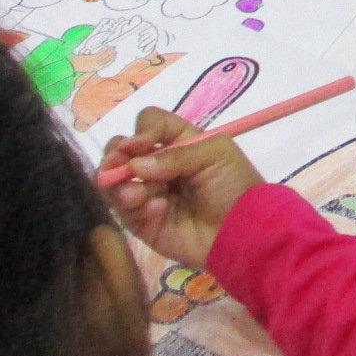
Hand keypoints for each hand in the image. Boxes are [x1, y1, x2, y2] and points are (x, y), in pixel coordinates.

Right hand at [101, 108, 264, 271]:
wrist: (241, 231)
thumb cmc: (235, 185)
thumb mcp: (215, 156)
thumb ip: (176, 155)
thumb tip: (136, 164)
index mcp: (180, 142)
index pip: (150, 124)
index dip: (141, 130)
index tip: (142, 144)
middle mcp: (158, 165)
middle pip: (121, 150)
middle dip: (115, 156)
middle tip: (117, 167)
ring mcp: (148, 193)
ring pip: (114, 182)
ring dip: (120, 185)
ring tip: (136, 195)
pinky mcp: (142, 222)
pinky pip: (124, 212)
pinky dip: (136, 208)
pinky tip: (158, 210)